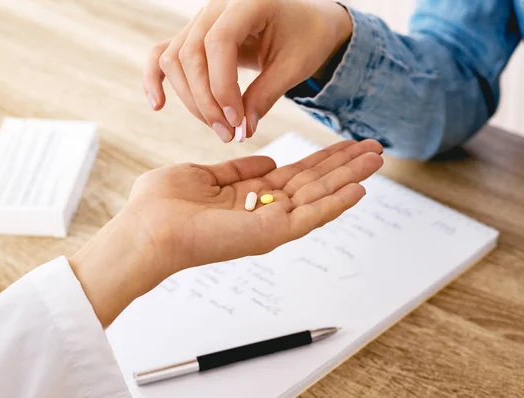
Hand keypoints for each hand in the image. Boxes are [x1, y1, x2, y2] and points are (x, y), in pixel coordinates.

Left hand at [70, 139, 381, 325]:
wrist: (147, 229)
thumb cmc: (163, 205)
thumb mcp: (203, 174)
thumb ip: (237, 168)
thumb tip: (266, 159)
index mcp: (249, 195)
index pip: (296, 174)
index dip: (322, 158)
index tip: (346, 144)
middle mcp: (264, 210)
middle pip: (314, 183)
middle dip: (345, 165)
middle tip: (375, 148)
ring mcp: (270, 223)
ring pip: (320, 196)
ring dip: (350, 178)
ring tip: (377, 159)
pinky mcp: (270, 233)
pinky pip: (311, 216)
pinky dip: (337, 203)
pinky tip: (359, 188)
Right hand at [143, 0, 352, 141]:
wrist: (305, 24)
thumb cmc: (305, 39)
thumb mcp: (294, 67)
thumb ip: (265, 96)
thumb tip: (240, 132)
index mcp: (248, 1)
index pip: (219, 42)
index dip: (222, 85)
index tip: (237, 120)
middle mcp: (217, 5)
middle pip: (191, 54)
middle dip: (206, 101)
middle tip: (229, 134)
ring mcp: (201, 19)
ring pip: (175, 59)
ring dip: (190, 99)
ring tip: (217, 128)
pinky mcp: (193, 36)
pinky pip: (163, 53)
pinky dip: (155, 78)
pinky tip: (158, 105)